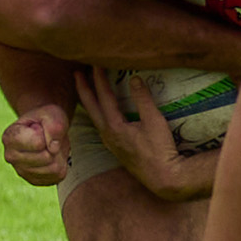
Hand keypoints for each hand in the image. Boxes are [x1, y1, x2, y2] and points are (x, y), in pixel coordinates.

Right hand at [1, 104, 70, 185]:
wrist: (43, 128)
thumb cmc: (45, 119)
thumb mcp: (52, 114)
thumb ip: (54, 126)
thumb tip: (53, 149)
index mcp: (9, 137)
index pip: (39, 143)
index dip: (48, 133)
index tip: (41, 128)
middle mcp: (10, 157)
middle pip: (47, 158)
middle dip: (55, 146)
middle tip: (49, 138)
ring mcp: (21, 171)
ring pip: (54, 168)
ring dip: (59, 155)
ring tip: (51, 146)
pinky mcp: (34, 180)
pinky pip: (57, 176)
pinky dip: (61, 165)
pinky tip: (52, 156)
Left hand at [76, 68, 209, 199]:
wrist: (163, 178)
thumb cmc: (160, 150)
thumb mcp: (155, 121)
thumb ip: (143, 99)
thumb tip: (135, 78)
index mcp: (114, 126)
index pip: (103, 97)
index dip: (99, 78)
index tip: (95, 63)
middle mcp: (107, 135)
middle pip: (91, 107)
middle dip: (84, 89)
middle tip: (77, 73)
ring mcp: (110, 143)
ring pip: (94, 117)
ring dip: (89, 101)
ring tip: (86, 89)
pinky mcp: (116, 148)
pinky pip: (101, 125)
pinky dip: (98, 113)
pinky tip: (102, 112)